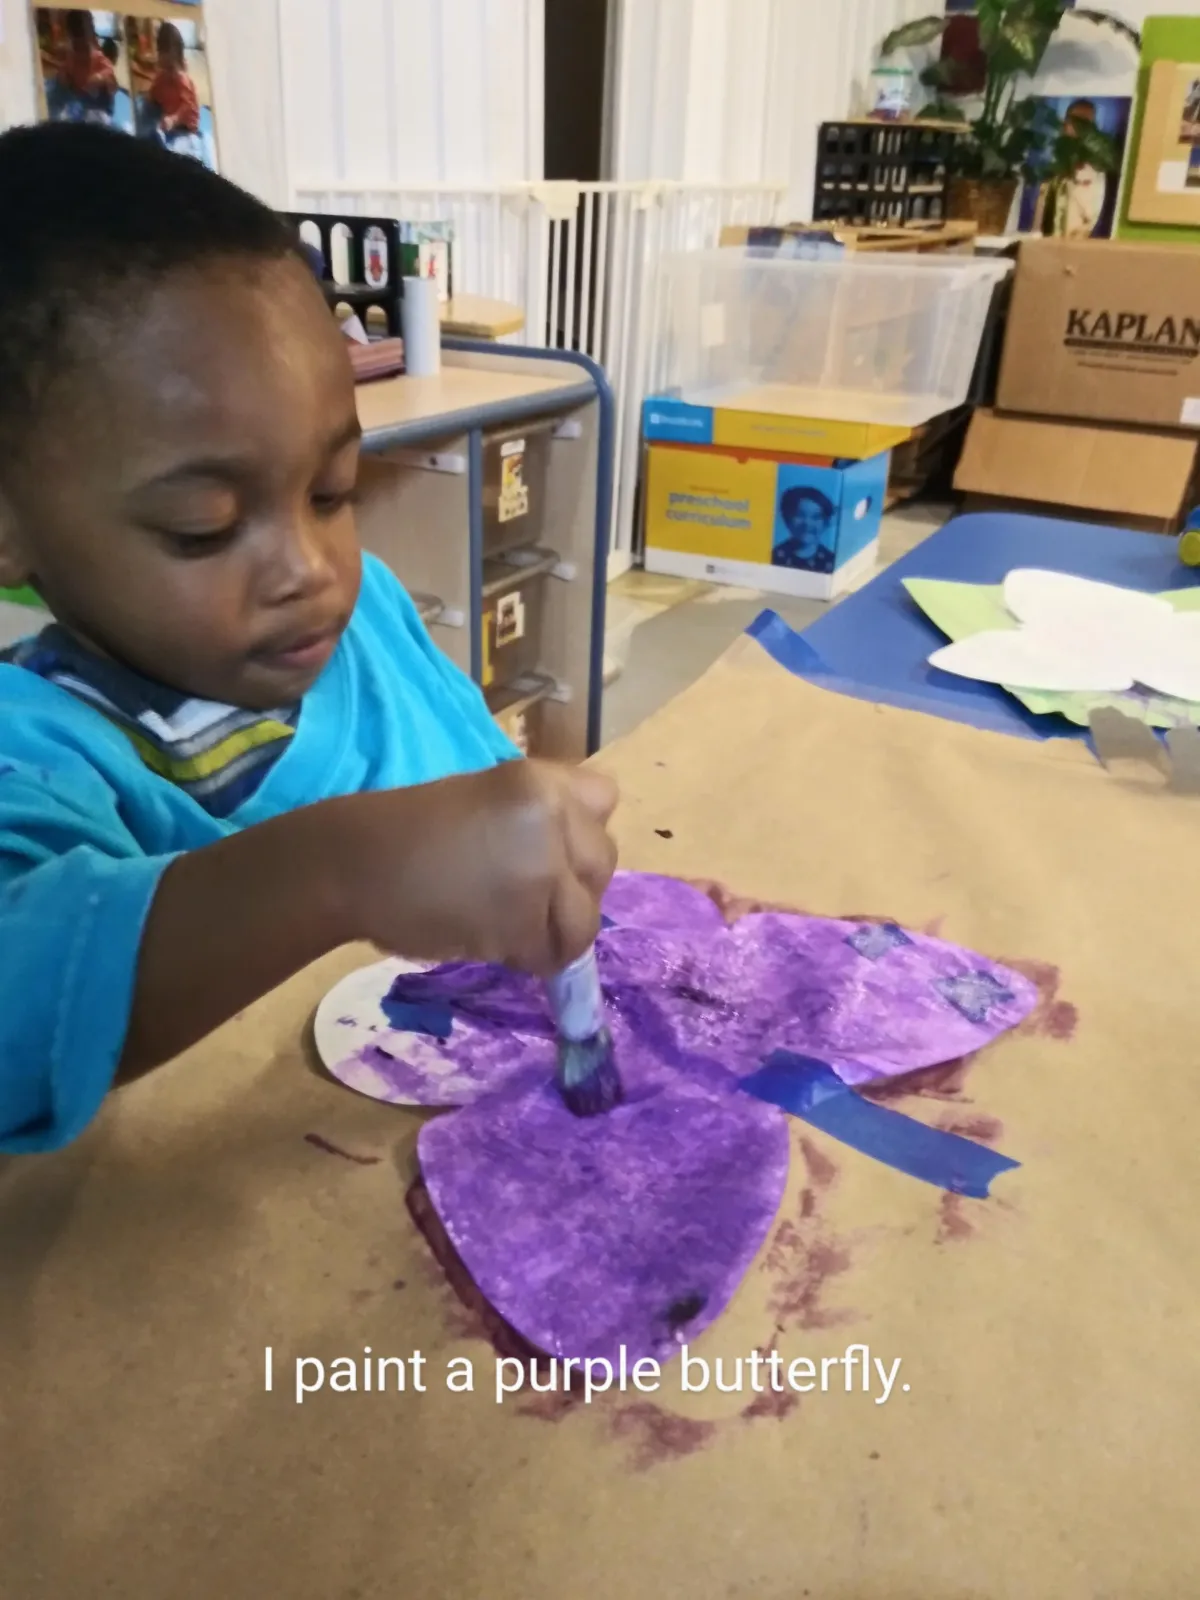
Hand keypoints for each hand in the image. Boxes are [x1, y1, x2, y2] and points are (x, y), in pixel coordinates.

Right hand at [343, 761, 617, 975]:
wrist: (352, 866)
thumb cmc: (405, 831)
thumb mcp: (483, 796)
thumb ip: (536, 817)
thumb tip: (570, 855)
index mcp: (539, 780)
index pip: (605, 799)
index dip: (578, 828)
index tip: (546, 845)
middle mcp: (553, 820)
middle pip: (602, 863)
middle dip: (570, 884)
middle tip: (521, 892)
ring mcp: (544, 873)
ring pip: (586, 917)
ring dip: (553, 929)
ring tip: (508, 923)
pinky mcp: (526, 925)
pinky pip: (552, 955)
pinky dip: (526, 957)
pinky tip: (490, 940)